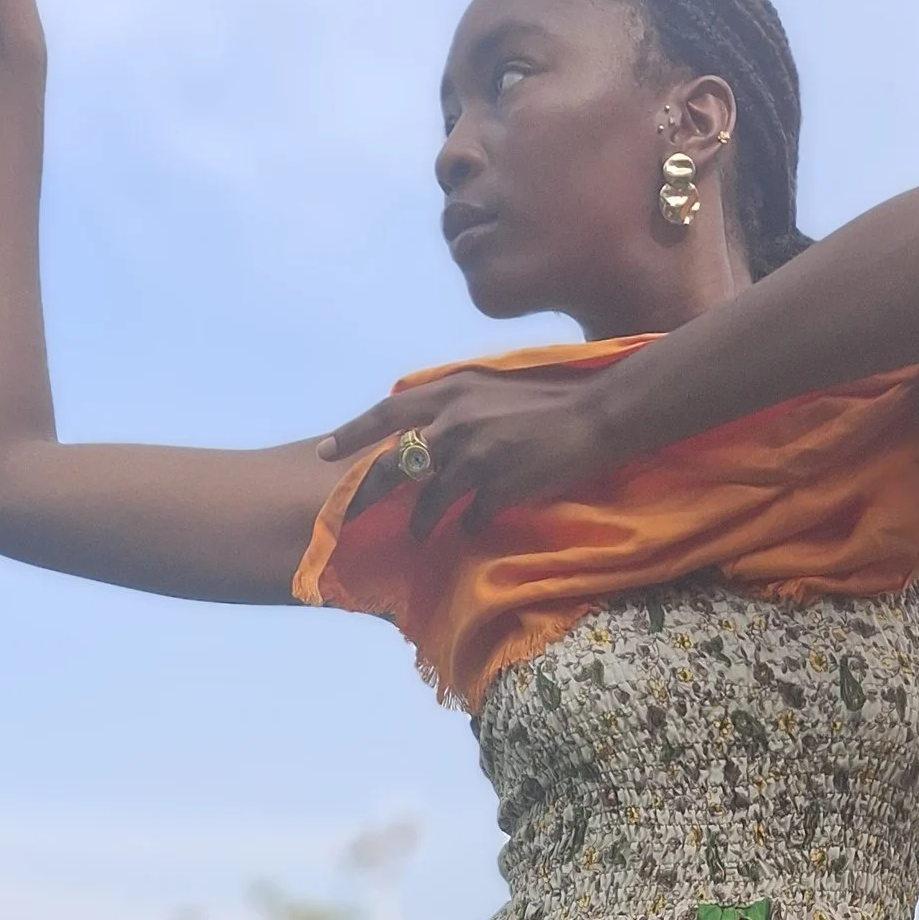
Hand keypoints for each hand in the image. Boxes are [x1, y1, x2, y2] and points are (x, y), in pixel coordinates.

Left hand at [320, 357, 630, 539]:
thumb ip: (451, 402)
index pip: (387, 413)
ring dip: (422, 521)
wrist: (595, 418)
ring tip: (418, 534)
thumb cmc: (544, 400)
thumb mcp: (488, 386)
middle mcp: (456, 424)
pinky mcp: (500, 489)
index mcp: (451, 393)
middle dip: (368, 493)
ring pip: (430, 500)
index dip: (351, 434)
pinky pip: (471, 517)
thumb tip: (415, 422)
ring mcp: (477, 458)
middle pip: (396, 465)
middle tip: (348, 514)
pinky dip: (471, 523)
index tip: (323, 453)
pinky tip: (477, 524)